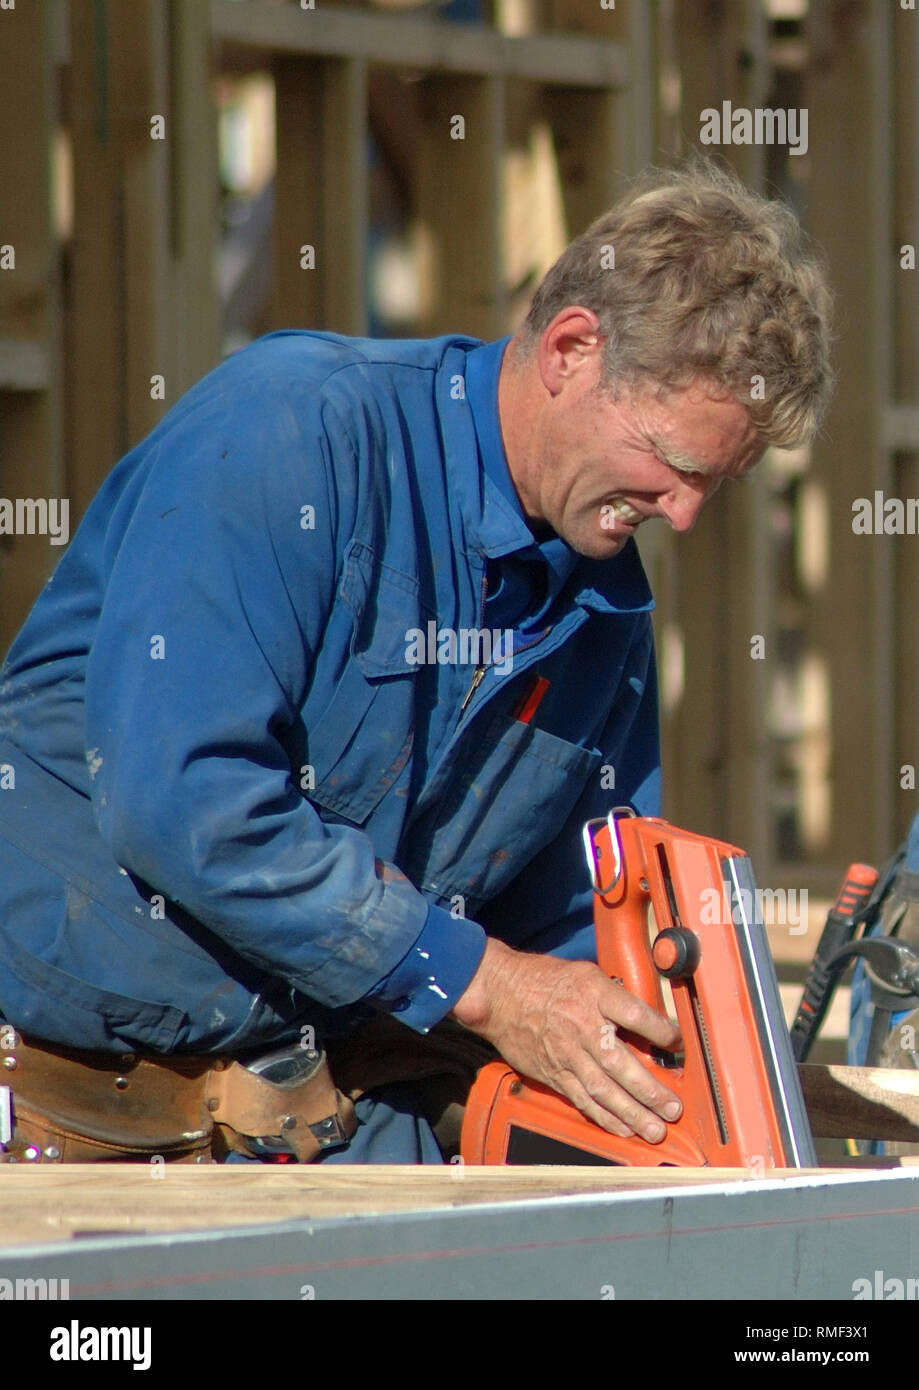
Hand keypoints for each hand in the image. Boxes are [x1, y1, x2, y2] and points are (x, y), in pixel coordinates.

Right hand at [450, 937, 681, 1142]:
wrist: (501, 993)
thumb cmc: (546, 980)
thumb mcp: (587, 974)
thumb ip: (616, 996)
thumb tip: (650, 1020)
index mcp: (593, 994)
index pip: (634, 1014)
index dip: (659, 1030)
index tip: (678, 1041)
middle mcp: (581, 1026)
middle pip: (620, 1063)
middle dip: (649, 1090)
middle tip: (672, 1108)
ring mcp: (566, 1054)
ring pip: (602, 1089)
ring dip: (631, 1113)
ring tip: (655, 1129)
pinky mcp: (553, 1073)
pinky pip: (581, 1099)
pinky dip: (604, 1117)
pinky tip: (623, 1129)